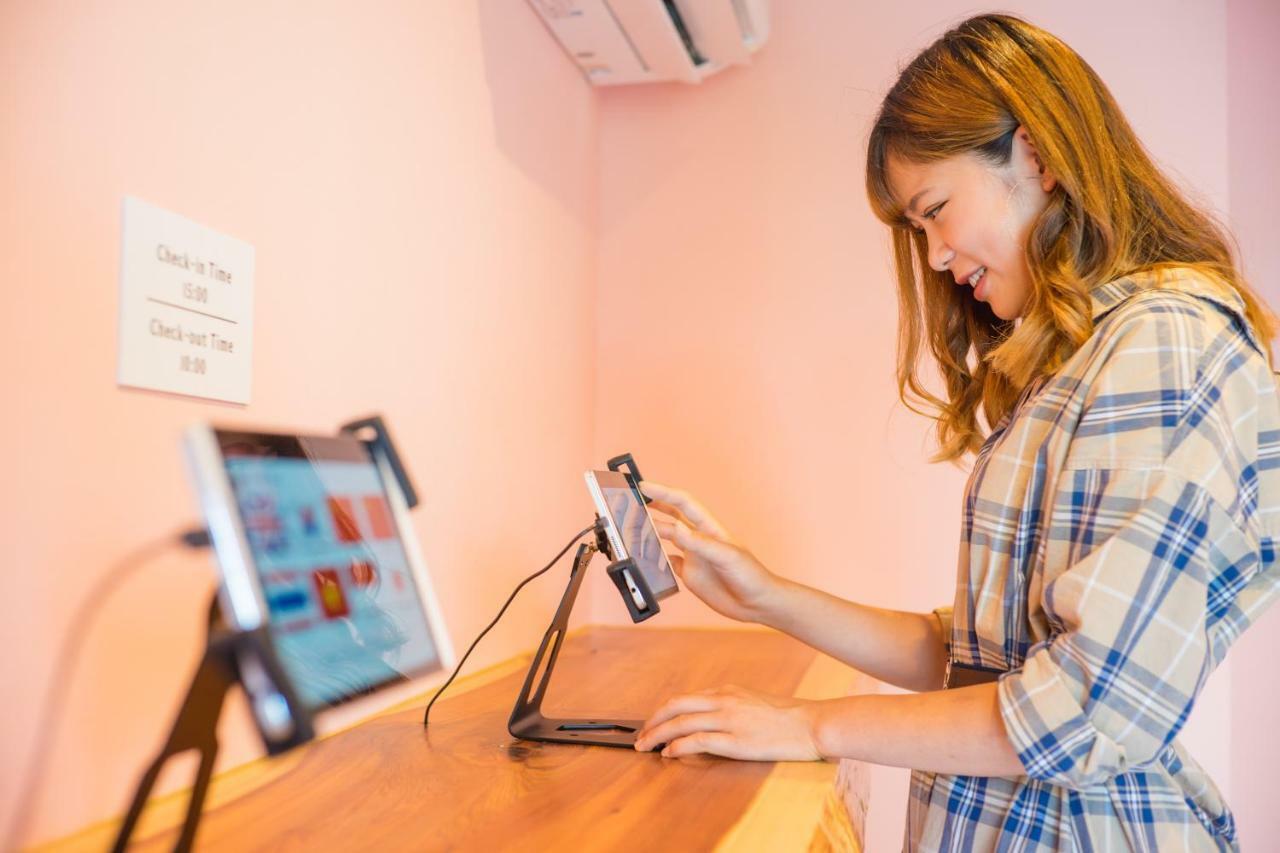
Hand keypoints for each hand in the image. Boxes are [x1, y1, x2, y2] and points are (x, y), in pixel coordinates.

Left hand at [633, 684, 822, 760]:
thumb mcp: (754, 700)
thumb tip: (711, 717)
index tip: (656, 722)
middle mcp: (725, 700)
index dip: (666, 711)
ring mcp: (729, 719)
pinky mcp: (735, 740)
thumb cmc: (788, 716)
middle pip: (676, 705)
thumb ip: (732, 705)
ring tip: (646, 746)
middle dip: (654, 720)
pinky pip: (698, 740)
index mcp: (729, 690)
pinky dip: (678, 746)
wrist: (812, 724)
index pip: (687, 698)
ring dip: (658, 734)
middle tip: (641, 734)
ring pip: (682, 721)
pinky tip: (669, 753)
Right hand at [638, 480, 781, 623]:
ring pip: (668, 537)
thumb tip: (676, 528)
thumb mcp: (727, 556)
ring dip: (652, 530)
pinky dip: (656, 558)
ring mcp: (694, 557)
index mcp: (709, 529)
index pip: (683, 503)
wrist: (757, 603)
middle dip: (654, 504)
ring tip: (633, 525)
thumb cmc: (751, 576)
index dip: (663, 492)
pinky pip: (669, 562)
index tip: (644, 487)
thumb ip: (701, 543)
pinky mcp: (691, 575)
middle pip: (673, 515)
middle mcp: (699, 540)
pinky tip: (647, 557)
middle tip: (632, 499)